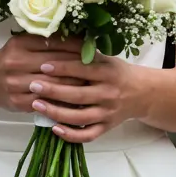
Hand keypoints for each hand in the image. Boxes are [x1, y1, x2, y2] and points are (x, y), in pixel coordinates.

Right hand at [0, 33, 88, 112]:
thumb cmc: (9, 59)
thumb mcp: (22, 43)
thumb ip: (45, 41)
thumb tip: (78, 37)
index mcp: (20, 44)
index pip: (55, 43)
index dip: (76, 46)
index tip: (92, 48)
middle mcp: (17, 62)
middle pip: (57, 64)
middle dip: (79, 67)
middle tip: (98, 68)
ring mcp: (17, 84)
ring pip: (54, 85)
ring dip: (74, 86)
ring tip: (91, 84)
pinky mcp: (19, 102)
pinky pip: (47, 103)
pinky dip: (63, 101)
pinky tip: (76, 100)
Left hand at [28, 52, 150, 143]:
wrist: (142, 93)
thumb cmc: (116, 72)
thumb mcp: (105, 58)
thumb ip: (83, 53)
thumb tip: (55, 41)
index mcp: (108, 73)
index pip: (83, 70)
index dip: (62, 68)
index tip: (43, 66)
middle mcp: (109, 94)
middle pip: (78, 95)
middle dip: (53, 91)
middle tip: (33, 85)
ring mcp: (107, 113)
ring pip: (79, 117)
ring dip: (56, 112)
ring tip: (36, 104)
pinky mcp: (106, 128)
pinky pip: (87, 135)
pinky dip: (71, 135)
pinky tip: (54, 128)